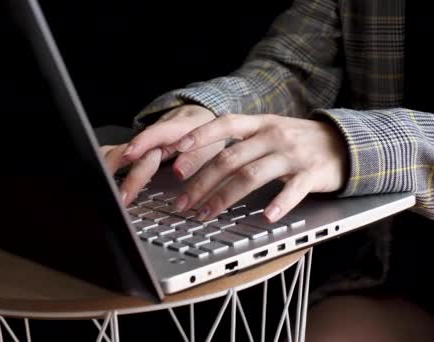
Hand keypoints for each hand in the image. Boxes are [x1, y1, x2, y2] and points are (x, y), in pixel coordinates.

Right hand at [99, 105, 222, 205]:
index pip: (156, 132)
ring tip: (103, 191)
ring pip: (117, 151)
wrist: (195, 117)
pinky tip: (98, 180)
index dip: (142, 142)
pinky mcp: (133, 149)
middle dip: (121, 172)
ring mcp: (140, 142)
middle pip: (131, 150)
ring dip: (107, 169)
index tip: (130, 154)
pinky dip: (104, 167)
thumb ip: (195, 159)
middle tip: (121, 198)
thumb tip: (178, 173)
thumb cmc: (203, 134)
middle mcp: (152, 134)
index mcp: (174, 128)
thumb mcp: (211, 144)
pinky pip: (113, 155)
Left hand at [173, 114, 347, 221]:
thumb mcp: (270, 131)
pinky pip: (294, 190)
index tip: (176, 154)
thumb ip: (241, 141)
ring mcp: (293, 155)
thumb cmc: (299, 141)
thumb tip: (201, 159)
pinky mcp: (313, 174)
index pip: (224, 125)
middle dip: (200, 182)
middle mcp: (273, 136)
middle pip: (229, 159)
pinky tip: (267, 217)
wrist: (348, 143)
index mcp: (260, 124)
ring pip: (251, 176)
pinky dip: (280, 203)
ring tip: (206, 214)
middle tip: (181, 203)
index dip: (199, 137)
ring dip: (224, 197)